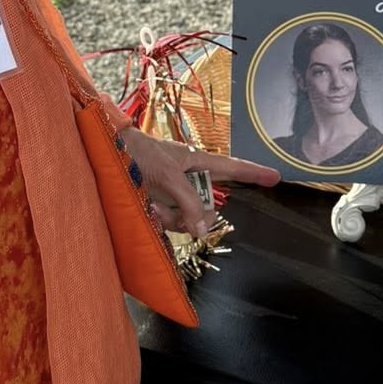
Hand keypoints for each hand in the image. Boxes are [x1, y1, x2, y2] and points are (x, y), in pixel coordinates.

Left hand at [118, 127, 279, 237]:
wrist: (106, 156)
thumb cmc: (139, 154)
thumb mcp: (169, 176)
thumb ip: (189, 202)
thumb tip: (203, 230)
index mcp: (197, 162)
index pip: (232, 168)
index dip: (254, 173)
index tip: (276, 177)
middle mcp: (188, 179)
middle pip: (208, 207)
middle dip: (197, 216)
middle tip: (182, 217)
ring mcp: (173, 193)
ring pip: (188, 218)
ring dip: (172, 218)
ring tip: (153, 206)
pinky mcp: (159, 204)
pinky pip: (170, 221)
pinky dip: (160, 219)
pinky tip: (147, 210)